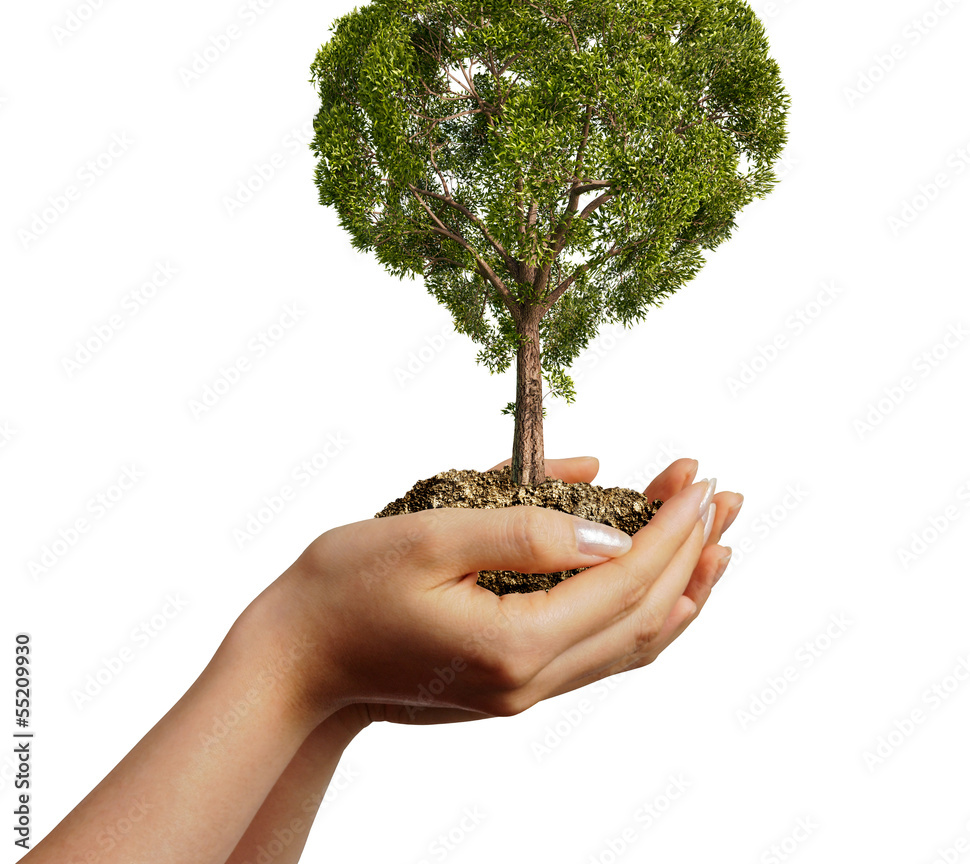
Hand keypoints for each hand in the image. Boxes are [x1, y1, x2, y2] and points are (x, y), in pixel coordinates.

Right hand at [276, 455, 739, 732]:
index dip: (671, 529)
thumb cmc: (347, 586)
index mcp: (514, 644)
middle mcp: (531, 681)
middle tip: (726, 495)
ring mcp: (525, 692)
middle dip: (692, 551)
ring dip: (683, 588)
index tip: (700, 481)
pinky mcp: (513, 685)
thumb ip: (522, 530)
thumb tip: (608, 531)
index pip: (625, 584)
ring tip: (717, 540)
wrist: (298, 660)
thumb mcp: (428, 536)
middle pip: (645, 618)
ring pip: (634, 645)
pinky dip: (646, 616)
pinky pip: (603, 655)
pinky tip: (662, 588)